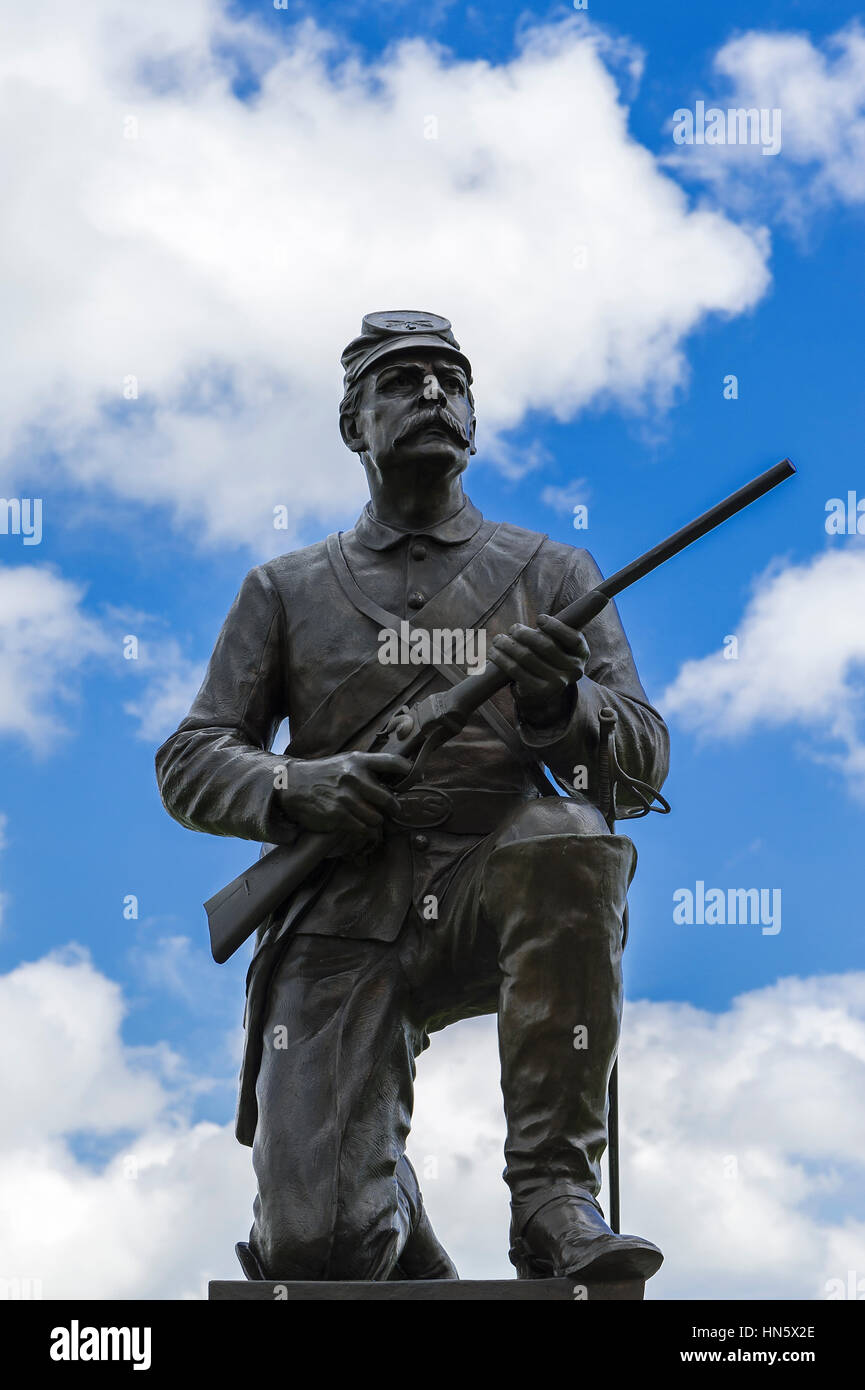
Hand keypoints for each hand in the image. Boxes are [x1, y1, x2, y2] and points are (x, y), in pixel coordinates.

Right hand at [278, 751, 411, 857]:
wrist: (293, 784)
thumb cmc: (323, 774)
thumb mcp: (345, 762)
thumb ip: (367, 768)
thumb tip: (394, 780)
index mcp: (358, 761)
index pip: (392, 762)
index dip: (409, 770)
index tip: (420, 776)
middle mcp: (354, 777)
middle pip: (388, 799)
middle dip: (393, 808)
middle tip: (392, 811)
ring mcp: (346, 798)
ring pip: (376, 818)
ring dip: (375, 821)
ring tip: (369, 818)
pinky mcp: (338, 815)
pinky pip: (363, 829)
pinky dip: (364, 830)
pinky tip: (358, 825)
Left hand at [489, 614, 589, 723]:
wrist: (546, 689)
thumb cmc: (550, 656)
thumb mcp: (560, 644)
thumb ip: (554, 631)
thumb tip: (538, 619)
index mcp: (582, 654)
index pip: (573, 639)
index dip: (556, 627)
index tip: (539, 618)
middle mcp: (574, 671)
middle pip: (546, 646)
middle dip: (525, 633)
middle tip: (513, 628)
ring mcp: (557, 683)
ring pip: (527, 657)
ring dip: (508, 644)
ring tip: (498, 639)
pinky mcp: (539, 692)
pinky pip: (516, 670)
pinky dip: (501, 659)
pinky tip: (494, 652)